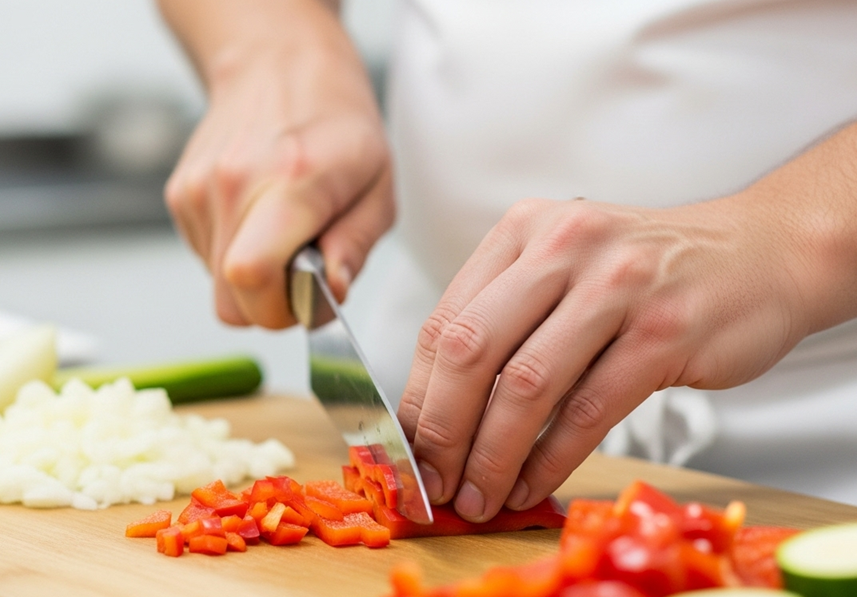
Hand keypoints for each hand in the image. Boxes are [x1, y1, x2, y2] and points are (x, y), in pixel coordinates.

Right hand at [164, 45, 393, 328]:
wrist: (278, 63)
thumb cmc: (336, 123)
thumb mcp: (377, 185)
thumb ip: (356, 245)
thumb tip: (330, 292)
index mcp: (290, 182)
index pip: (252, 278)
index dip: (282, 310)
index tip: (310, 296)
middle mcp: (232, 185)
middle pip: (229, 302)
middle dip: (269, 306)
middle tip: (302, 273)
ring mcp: (198, 190)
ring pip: (216, 284)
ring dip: (253, 276)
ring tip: (282, 229)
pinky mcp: (180, 195)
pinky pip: (205, 257)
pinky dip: (233, 252)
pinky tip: (257, 215)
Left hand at [397, 195, 808, 521]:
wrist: (761, 253)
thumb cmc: (650, 273)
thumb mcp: (566, 266)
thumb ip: (507, 318)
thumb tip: (442, 411)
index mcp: (524, 231)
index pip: (445, 321)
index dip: (419, 394)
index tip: (408, 448)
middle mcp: (563, 246)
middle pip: (471, 350)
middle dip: (443, 430)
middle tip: (434, 481)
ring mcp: (616, 285)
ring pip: (526, 385)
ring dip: (493, 455)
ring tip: (480, 496)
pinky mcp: (664, 331)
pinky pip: (588, 410)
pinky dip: (550, 459)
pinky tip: (531, 484)